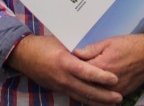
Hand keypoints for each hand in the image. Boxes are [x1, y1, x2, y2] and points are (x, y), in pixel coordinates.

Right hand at [6, 34, 121, 104]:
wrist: (23, 56)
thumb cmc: (44, 45)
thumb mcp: (62, 43)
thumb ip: (78, 49)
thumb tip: (95, 51)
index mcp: (65, 62)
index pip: (86, 72)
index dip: (101, 77)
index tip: (115, 79)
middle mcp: (63, 77)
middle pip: (87, 90)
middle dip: (104, 96)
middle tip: (119, 97)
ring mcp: (60, 86)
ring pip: (82, 97)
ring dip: (98, 102)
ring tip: (113, 103)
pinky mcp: (58, 89)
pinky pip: (75, 97)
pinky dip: (87, 101)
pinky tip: (97, 103)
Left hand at [76, 33, 143, 95]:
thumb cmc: (130, 45)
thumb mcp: (109, 42)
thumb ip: (91, 49)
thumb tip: (76, 53)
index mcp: (101, 66)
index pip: (80, 70)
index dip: (73, 68)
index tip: (68, 65)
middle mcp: (106, 81)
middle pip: (86, 85)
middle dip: (78, 81)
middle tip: (72, 77)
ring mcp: (115, 89)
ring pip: (95, 94)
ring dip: (88, 89)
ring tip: (82, 84)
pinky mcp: (122, 93)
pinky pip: (107, 98)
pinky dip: (100, 95)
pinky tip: (96, 90)